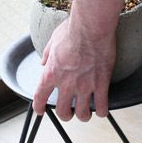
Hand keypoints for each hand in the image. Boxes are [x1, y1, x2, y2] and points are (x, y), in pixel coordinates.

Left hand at [32, 0, 130, 121]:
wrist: (91, 26)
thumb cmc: (72, 30)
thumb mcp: (52, 41)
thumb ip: (47, 55)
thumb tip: (43, 62)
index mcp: (51, 73)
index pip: (40, 97)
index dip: (39, 107)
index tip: (40, 111)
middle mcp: (66, 83)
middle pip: (63, 112)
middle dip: (65, 115)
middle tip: (69, 112)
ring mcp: (84, 85)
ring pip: (83, 114)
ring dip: (84, 116)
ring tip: (86, 113)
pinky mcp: (101, 83)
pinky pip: (102, 105)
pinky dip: (102, 111)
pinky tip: (102, 110)